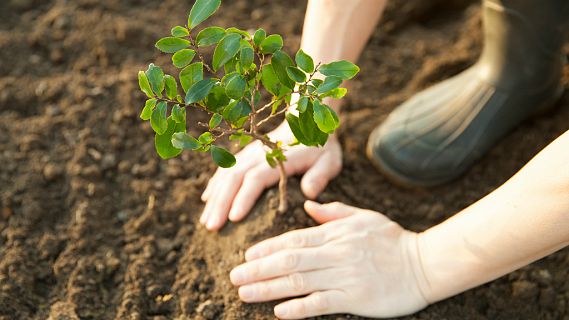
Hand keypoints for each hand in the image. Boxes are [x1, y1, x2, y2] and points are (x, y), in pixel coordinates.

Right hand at [200, 123, 341, 230]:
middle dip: (221, 203)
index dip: (244, 198)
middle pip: (234, 178)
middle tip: (212, 227)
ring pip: (226, 175)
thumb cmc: (320, 147)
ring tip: (206, 222)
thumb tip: (309, 193)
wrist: (307, 121)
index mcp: (278, 158)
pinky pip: (225, 169)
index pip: (256, 178)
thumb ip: (320, 176)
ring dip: (215, 198)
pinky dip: (215, 184)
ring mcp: (249, 153)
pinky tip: (207, 200)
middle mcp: (258, 154)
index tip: (233, 218)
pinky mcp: (245, 155)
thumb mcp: (329, 160)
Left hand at [229, 201, 429, 318]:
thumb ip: (333, 212)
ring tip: (245, 294)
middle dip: (258, 269)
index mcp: (335, 233)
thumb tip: (308, 206)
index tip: (247, 255)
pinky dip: (299, 308)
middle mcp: (336, 253)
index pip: (294, 239)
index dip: (268, 248)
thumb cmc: (393, 239)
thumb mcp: (363, 217)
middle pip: (290, 261)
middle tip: (234, 276)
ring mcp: (345, 276)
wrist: (426, 263)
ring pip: (299, 282)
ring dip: (268, 288)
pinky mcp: (356, 298)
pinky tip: (279, 311)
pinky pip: (322, 303)